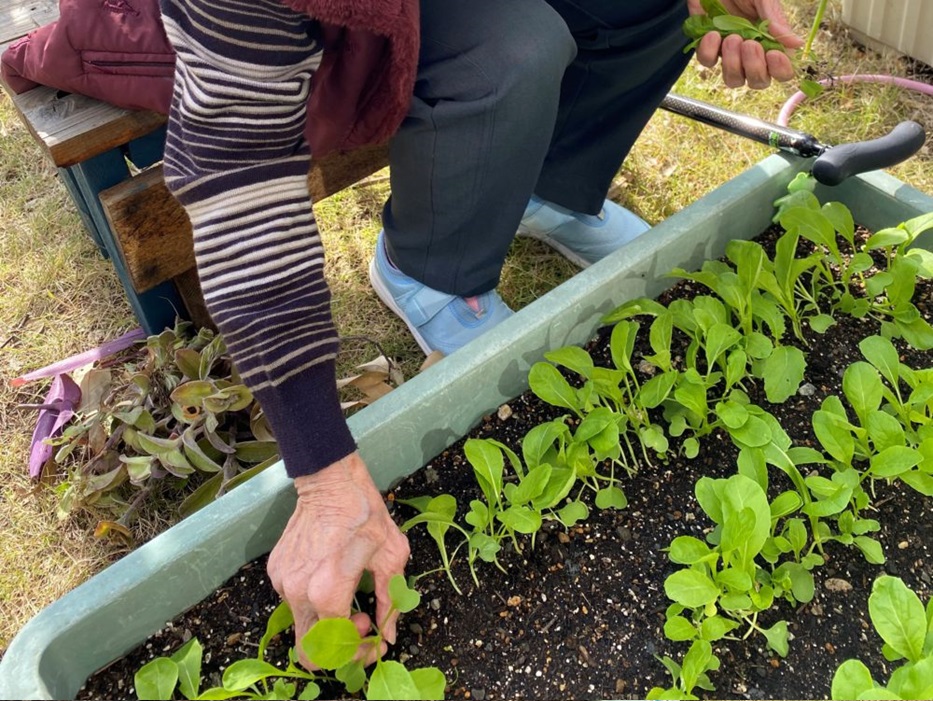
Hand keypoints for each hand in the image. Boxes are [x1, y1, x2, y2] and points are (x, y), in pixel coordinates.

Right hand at [267, 452, 410, 668]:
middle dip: (339, 648)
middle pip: (310, 652)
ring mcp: (282, 581)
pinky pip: (293, 600)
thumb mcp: (391, 557)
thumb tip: (390, 635)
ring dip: (326, 622)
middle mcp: (299, 592)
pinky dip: (313, 600)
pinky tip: (330, 577)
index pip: (337, 648)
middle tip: (361, 622)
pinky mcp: (275, 569)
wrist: (330, 481)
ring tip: (348, 595)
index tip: (376, 639)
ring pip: (302, 625)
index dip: (360, 652)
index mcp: (328, 592)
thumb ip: (390, 603)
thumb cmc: (365, 514)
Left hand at [687, 0, 802, 88]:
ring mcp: (729, 53)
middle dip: (754, 68)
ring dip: (732, 64)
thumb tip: (797, 43)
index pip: (781, 70)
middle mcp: (751, 53)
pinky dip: (709, 51)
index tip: (773, 55)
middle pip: (758, 81)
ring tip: (731, 38)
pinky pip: (708, 62)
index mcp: (771, 41)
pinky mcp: (707, 48)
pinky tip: (712, 33)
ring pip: (733, 79)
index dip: (780, 70)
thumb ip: (776, 20)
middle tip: (749, 44)